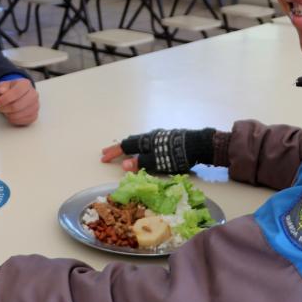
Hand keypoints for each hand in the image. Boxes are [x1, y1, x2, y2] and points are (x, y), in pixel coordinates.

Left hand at [0, 78, 38, 125]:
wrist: (19, 95)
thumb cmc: (11, 90)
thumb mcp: (3, 85)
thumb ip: (1, 87)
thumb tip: (1, 90)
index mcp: (25, 84)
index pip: (16, 92)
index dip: (4, 99)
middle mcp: (33, 94)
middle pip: (17, 106)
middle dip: (5, 108)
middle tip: (0, 108)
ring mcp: (35, 106)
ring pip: (18, 115)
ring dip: (8, 114)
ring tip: (6, 110)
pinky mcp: (34, 115)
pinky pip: (22, 121)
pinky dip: (13, 119)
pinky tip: (11, 114)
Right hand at [100, 128, 216, 173]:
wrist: (198, 145)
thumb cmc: (177, 156)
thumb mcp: (158, 162)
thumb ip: (141, 163)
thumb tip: (124, 165)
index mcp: (145, 141)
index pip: (124, 146)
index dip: (113, 152)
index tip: (103, 158)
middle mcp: (150, 136)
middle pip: (130, 141)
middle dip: (118, 148)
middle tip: (107, 152)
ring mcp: (159, 137)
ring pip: (139, 141)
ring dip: (129, 147)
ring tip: (123, 151)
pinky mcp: (167, 140)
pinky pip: (147, 142)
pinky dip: (139, 147)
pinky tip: (143, 150)